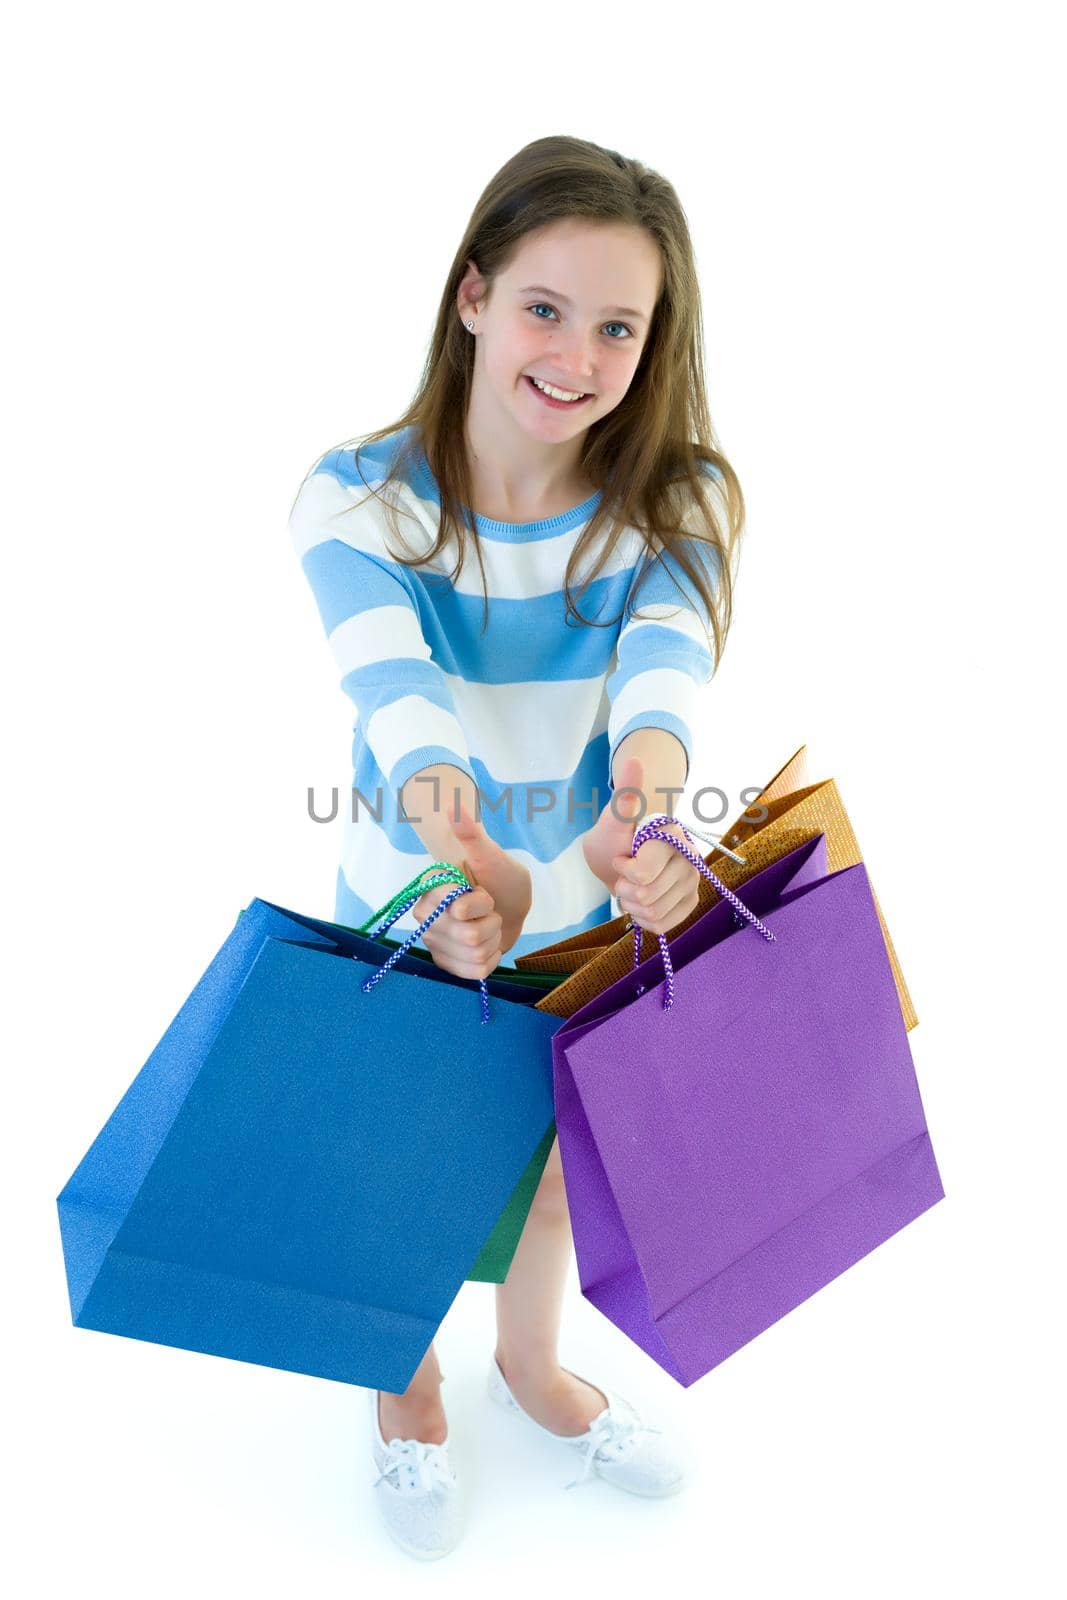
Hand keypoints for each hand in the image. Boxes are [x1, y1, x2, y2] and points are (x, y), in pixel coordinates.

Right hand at [411, 802, 531, 978]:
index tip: (483, 892)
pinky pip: (476, 973)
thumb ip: (472, 835)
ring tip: (489, 925)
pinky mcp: (444, 963)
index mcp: (430, 889)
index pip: (460, 908)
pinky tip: (487, 945)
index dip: (481, 903)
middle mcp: (425, 916)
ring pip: (475, 955)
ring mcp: (433, 942)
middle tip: (489, 909)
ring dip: (493, 940)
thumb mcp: (493, 856)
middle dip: (490, 923)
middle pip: (468, 936)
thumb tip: (453, 806)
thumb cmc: (501, 879)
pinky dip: (491, 959)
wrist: (511, 906)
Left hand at [583, 755, 700, 938]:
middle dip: (625, 889)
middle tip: (623, 874)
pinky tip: (641, 902)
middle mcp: (690, 858)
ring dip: (633, 905)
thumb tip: (634, 759)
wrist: (622, 853)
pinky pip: (663, 926)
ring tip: (631, 887)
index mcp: (673, 837)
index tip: (620, 856)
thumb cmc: (615, 836)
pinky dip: (644, 919)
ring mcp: (693, 881)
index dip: (622, 870)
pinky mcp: (690, 901)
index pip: (642, 874)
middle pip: (647, 897)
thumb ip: (625, 798)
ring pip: (654, 914)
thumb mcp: (613, 820)